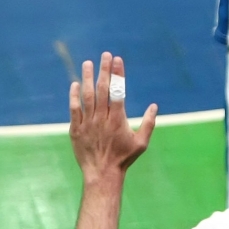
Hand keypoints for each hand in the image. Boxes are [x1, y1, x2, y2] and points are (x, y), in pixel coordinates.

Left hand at [69, 52, 157, 183]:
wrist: (101, 173)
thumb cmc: (124, 158)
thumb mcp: (142, 142)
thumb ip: (149, 123)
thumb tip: (155, 106)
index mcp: (118, 120)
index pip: (118, 91)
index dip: (118, 74)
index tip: (117, 59)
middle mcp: (102, 119)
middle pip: (102, 90)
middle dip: (104, 70)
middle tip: (105, 55)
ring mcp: (87, 124)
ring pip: (87, 97)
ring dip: (87, 78)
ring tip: (87, 63)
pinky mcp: (76, 130)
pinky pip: (74, 110)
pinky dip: (74, 97)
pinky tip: (75, 84)